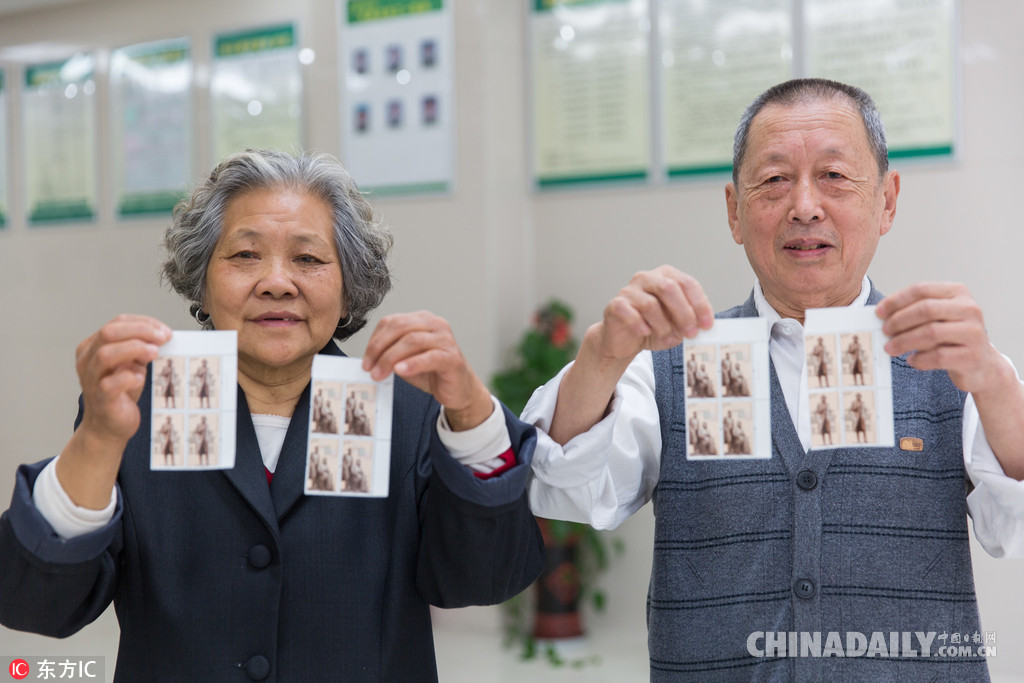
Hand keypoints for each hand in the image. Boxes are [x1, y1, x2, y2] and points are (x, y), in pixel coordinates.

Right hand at [75, 314, 172, 445]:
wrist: (109, 426)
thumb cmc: (121, 392)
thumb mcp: (132, 364)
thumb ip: (141, 348)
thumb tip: (161, 335)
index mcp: (93, 346)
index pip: (117, 322)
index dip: (143, 323)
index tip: (164, 330)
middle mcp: (87, 360)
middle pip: (108, 332)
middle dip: (140, 331)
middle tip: (163, 338)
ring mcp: (91, 379)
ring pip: (105, 354)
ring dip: (134, 349)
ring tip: (154, 353)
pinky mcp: (100, 399)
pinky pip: (111, 384)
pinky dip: (129, 377)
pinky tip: (140, 379)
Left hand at [362, 311, 491, 430]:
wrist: (459, 390)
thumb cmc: (432, 372)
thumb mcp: (406, 359)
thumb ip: (390, 352)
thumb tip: (368, 359)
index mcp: (422, 319)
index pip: (392, 321)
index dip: (374, 340)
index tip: (365, 360)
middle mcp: (435, 324)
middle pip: (400, 327)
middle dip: (379, 348)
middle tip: (369, 368)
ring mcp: (446, 339)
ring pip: (412, 340)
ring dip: (390, 358)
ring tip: (379, 374)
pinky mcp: (452, 357)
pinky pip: (430, 357)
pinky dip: (412, 364)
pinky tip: (400, 371)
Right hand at [593, 265, 713, 362]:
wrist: (624, 341)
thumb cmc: (652, 328)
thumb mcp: (677, 324)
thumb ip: (691, 319)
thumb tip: (704, 324)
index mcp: (666, 277)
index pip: (687, 283)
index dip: (700, 304)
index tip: (707, 324)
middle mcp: (647, 278)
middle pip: (669, 288)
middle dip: (684, 313)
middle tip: (690, 333)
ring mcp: (629, 290)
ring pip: (650, 304)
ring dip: (662, 325)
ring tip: (665, 337)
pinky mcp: (616, 305)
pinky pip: (630, 313)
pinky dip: (640, 326)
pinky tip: (645, 333)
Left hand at [877, 282, 1011, 393]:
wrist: (981, 364)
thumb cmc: (952, 337)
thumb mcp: (938, 317)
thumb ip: (915, 312)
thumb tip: (882, 316)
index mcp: (958, 293)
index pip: (921, 290)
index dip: (896, 300)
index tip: (879, 312)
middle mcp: (969, 309)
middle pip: (925, 309)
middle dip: (899, 321)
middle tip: (884, 331)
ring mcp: (973, 332)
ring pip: (931, 333)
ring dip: (904, 341)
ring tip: (890, 348)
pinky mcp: (972, 356)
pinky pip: (938, 356)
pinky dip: (919, 359)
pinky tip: (912, 360)